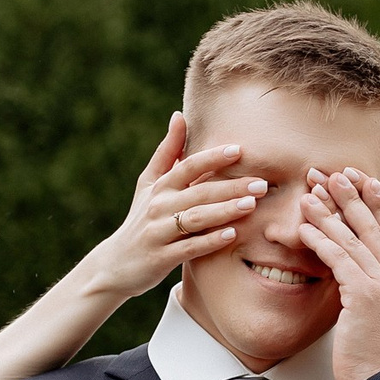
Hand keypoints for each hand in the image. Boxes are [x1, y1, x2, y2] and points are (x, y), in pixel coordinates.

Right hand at [76, 113, 267, 302]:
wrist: (116, 264)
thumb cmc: (141, 219)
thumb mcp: (149, 184)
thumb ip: (168, 152)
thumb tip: (179, 115)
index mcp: (160, 186)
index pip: (188, 166)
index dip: (212, 157)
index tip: (239, 150)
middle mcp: (158, 206)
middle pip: (198, 192)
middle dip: (231, 186)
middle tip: (262, 183)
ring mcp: (159, 232)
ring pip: (196, 218)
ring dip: (224, 211)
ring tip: (251, 205)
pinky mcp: (161, 257)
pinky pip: (189, 248)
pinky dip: (210, 241)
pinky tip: (232, 235)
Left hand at [298, 168, 379, 379]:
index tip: (366, 180)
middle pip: (374, 226)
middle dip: (352, 196)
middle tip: (332, 173)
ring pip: (353, 238)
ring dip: (329, 212)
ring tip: (309, 192)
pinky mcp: (364, 294)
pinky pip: (338, 258)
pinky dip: (319, 239)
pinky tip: (303, 226)